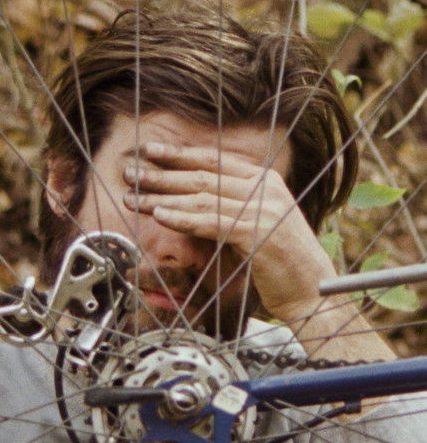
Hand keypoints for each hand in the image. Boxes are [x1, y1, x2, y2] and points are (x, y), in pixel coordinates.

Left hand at [122, 140, 336, 321]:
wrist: (311, 292)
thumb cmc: (282, 265)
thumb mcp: (258, 226)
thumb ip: (232, 208)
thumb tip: (191, 201)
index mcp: (266, 180)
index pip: (215, 160)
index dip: (179, 154)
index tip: (150, 150)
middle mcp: (265, 188)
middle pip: (203, 175)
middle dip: (161, 173)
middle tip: (130, 172)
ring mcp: (262, 208)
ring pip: (201, 196)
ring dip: (163, 196)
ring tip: (134, 196)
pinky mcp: (256, 232)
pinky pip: (210, 221)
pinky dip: (182, 218)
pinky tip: (159, 215)